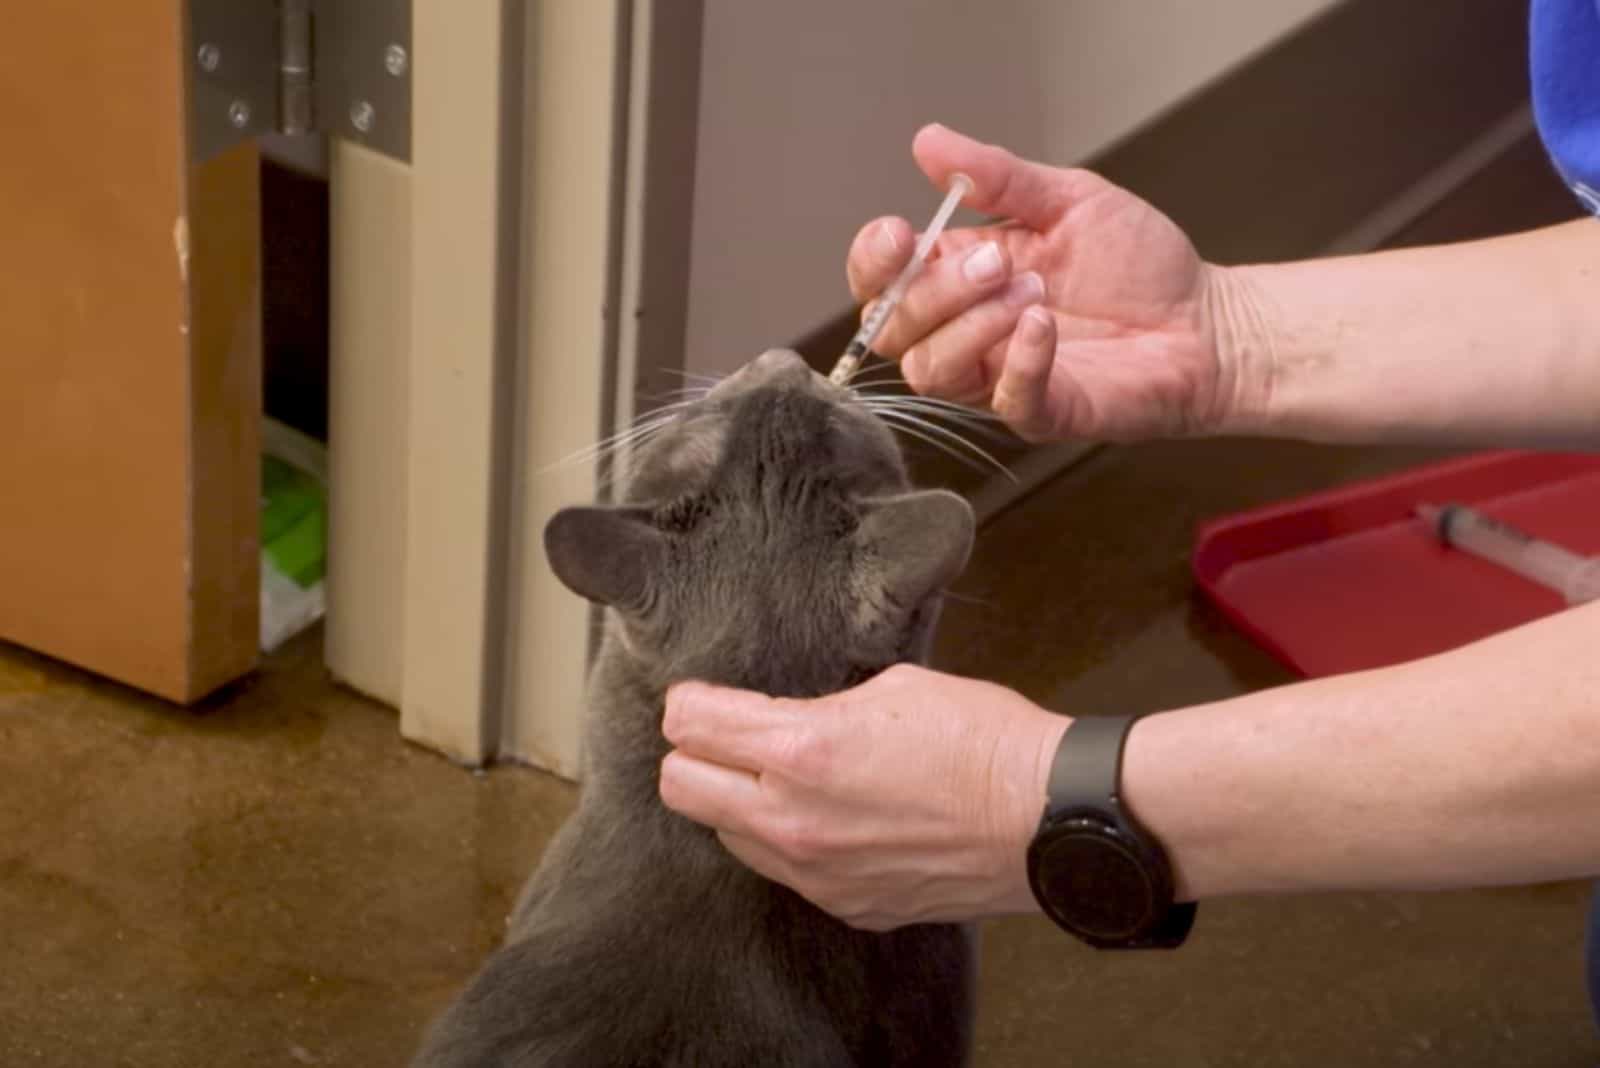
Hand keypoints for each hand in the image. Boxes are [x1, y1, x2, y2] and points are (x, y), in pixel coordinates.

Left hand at [658, 664, 1069, 930]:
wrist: (1046, 817)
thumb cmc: (982, 741)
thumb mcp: (893, 688)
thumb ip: (822, 707)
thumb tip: (792, 717)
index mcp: (801, 750)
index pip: (691, 724)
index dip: (690, 703)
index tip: (701, 698)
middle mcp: (793, 819)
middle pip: (682, 788)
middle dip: (694, 755)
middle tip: (725, 738)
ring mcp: (817, 873)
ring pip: (728, 836)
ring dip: (741, 804)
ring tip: (785, 779)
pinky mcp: (847, 905)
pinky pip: (785, 872)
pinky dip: (792, 842)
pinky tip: (833, 818)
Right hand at [847, 123, 1263, 441]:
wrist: (1206, 319)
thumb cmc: (1138, 265)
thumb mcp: (1067, 199)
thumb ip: (998, 176)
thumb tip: (928, 142)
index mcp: (958, 278)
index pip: (879, 282)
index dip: (873, 262)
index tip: (900, 233)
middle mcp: (965, 333)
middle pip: (893, 329)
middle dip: (933, 292)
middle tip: (998, 263)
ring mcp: (997, 378)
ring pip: (931, 371)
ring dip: (972, 325)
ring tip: (1034, 293)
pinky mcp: (1042, 412)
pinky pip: (1005, 399)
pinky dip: (1019, 360)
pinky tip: (1045, 326)